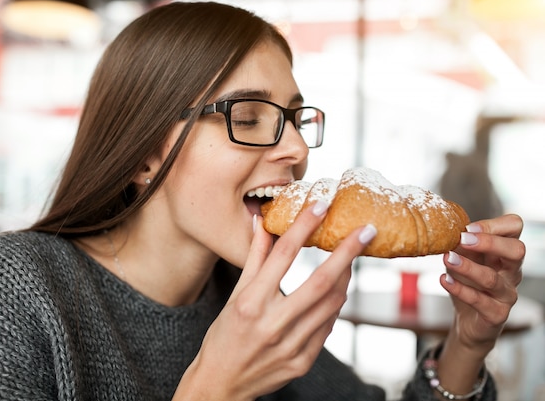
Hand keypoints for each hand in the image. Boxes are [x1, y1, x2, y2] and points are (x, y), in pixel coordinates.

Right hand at [174, 202, 376, 399]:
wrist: (222, 383)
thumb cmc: (224, 336)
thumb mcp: (235, 295)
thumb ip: (254, 259)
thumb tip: (262, 223)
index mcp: (251, 303)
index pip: (283, 255)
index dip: (304, 226)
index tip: (322, 205)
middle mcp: (272, 324)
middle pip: (320, 281)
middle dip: (348, 252)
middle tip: (366, 230)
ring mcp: (291, 346)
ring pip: (331, 305)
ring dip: (346, 277)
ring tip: (352, 258)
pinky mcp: (303, 362)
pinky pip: (329, 327)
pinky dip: (335, 305)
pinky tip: (337, 290)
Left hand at [442, 213, 524, 351]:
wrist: (467, 321)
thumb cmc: (468, 284)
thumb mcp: (462, 260)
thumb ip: (461, 245)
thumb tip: (449, 229)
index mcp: (504, 252)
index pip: (515, 227)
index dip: (494, 224)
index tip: (468, 228)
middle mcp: (511, 272)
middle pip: (517, 250)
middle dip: (490, 242)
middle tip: (463, 238)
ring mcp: (506, 294)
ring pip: (492, 278)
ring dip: (468, 267)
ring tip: (447, 259)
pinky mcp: (496, 314)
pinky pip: (480, 301)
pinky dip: (460, 290)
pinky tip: (444, 280)